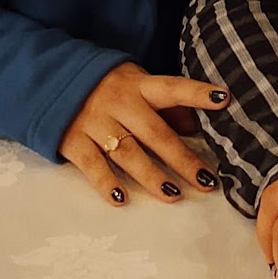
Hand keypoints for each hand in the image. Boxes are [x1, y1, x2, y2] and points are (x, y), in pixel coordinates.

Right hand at [59, 61, 227, 204]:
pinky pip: (92, 165)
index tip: (224, 99)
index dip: (197, 93)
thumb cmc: (110, 86)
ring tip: (174, 195)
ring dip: (151, 176)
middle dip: (182, 158)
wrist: (53, 80)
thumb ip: (166, 104)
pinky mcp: (73, 141)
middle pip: (155, 132)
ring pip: (128, 152)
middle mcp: (120, 103)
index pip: (173, 87)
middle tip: (207, 180)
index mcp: (140, 86)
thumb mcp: (138, 83)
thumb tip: (196, 128)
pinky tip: (121, 199)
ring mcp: (96, 122)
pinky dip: (105, 183)